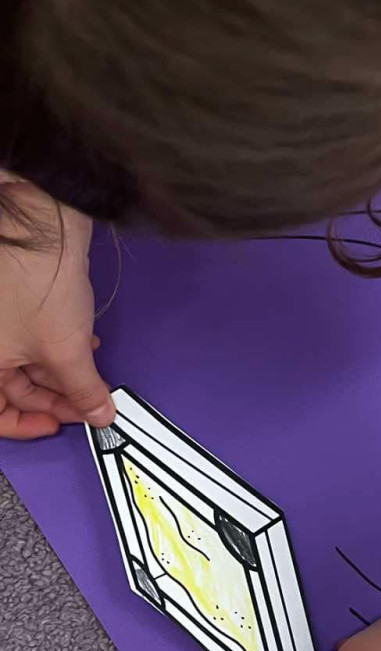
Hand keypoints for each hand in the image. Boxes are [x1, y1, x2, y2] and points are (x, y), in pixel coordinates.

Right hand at [0, 175, 113, 438]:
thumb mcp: (66, 352)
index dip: (27, 425)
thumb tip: (100, 417)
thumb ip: (83, 391)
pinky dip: (58, 346)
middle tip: (91, 402)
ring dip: (62, 372)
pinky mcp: (15, 301)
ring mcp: (0, 322)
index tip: (60, 426)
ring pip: (27, 362)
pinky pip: (34, 336)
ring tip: (94, 371)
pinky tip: (87, 342)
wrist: (41, 224)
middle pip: (14, 388)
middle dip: (56, 397)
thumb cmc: (39, 287)